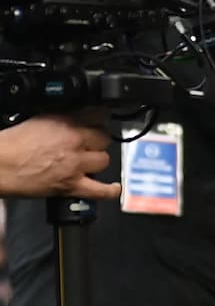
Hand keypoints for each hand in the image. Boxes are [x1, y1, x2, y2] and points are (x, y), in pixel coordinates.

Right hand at [0, 115, 116, 198]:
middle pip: (103, 139)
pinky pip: (100, 190)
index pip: (98, 115)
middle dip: (96, 141)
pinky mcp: (70, 186)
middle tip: (88, 144)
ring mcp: (74, 165)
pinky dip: (109, 190)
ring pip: (104, 160)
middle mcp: (74, 142)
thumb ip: (61, 119)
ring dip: (97, 161)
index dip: (97, 119)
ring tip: (88, 162)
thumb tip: (73, 119)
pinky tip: (114, 187)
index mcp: (66, 123)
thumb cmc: (9, 145)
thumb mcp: (38, 120)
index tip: (96, 122)